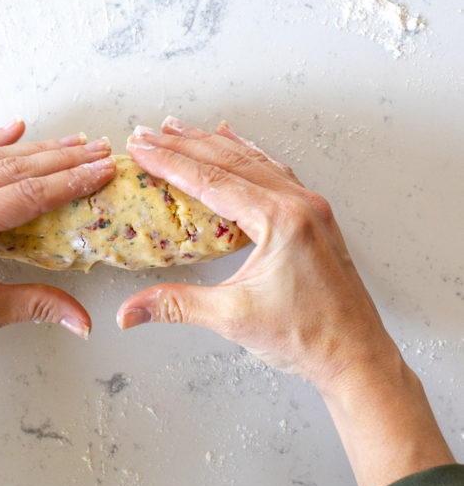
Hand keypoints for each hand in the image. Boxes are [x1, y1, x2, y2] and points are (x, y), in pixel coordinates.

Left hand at [0, 120, 115, 380]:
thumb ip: (35, 305)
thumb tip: (81, 319)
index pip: (30, 194)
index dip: (72, 181)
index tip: (102, 169)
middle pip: (15, 168)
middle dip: (62, 159)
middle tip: (97, 150)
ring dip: (33, 148)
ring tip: (69, 142)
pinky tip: (11, 131)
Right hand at [117, 116, 394, 394]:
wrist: (356, 356)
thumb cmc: (307, 337)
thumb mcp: (232, 318)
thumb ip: (176, 306)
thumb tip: (129, 311)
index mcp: (280, 220)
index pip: (211, 181)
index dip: (170, 162)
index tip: (141, 148)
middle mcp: (298, 203)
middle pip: (229, 162)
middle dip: (184, 145)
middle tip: (148, 133)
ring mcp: (310, 206)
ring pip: (253, 161)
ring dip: (213, 144)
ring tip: (179, 129)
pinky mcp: (315, 217)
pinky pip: (275, 172)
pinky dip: (247, 155)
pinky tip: (233, 143)